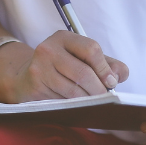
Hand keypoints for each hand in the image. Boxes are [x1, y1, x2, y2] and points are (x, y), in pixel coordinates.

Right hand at [0, 31, 128, 103]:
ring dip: (88, 101)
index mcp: (64, 37)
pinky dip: (74, 107)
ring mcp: (39, 67)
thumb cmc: (61, 68)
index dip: (104, 68)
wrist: (24, 78)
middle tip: (105, 98)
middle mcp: (49, 48)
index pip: (91, 49)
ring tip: (94, 104)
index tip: (111, 82)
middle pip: (83, 72)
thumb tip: (120, 75)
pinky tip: (78, 107)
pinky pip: (61, 101)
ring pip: (73, 91)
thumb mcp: (82, 59)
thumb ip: (106, 64)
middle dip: (99, 89)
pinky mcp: (34, 86)